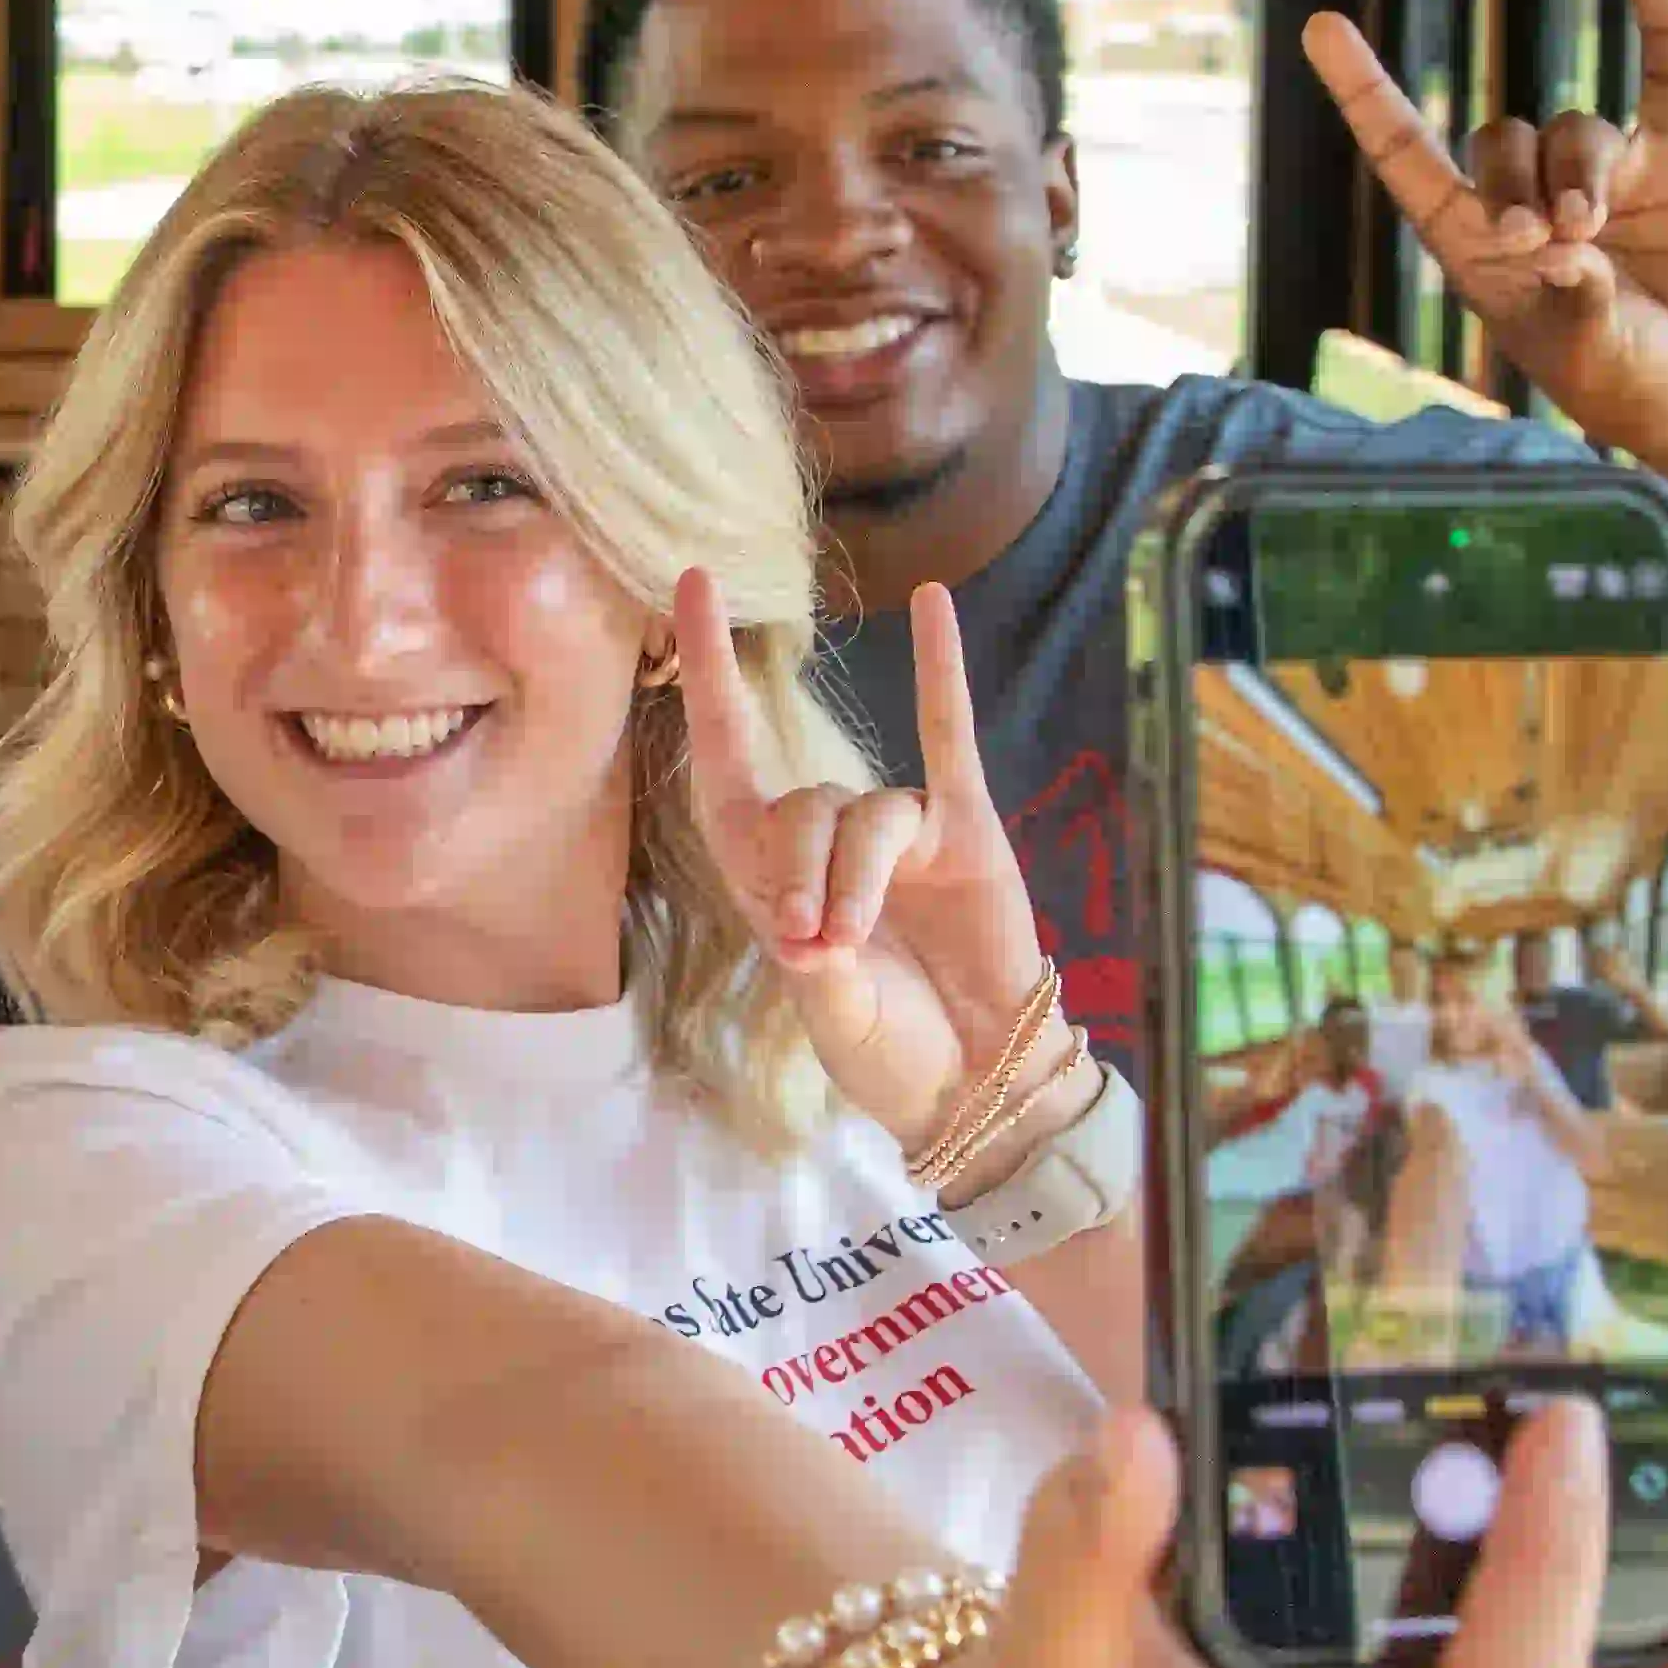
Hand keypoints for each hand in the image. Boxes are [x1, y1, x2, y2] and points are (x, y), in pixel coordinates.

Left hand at [671, 570, 1055, 1150]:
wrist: (977, 1079)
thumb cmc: (891, 1052)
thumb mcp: (835, 1019)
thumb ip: (821, 972)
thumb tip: (815, 934)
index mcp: (770, 878)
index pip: (727, 756)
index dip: (709, 677)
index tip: (690, 588)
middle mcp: (828, 841)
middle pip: (799, 807)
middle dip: (799, 875)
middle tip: (814, 946)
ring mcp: (898, 833)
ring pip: (866, 817)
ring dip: (856, 880)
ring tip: (856, 946)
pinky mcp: (965, 833)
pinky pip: (950, 742)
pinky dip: (940, 674)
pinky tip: (934, 606)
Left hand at [1301, 0, 1667, 476]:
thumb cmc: (1637, 386)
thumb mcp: (1590, 357)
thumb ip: (1572, 305)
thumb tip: (1565, 251)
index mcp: (1479, 251)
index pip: (1406, 156)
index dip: (1365, 93)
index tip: (1321, 26)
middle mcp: (1534, 204)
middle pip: (1500, 141)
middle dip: (1517, 183)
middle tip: (1551, 239)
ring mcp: (1606, 178)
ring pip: (1573, 129)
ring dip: (1579, 171)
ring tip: (1594, 229)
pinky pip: (1663, 82)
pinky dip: (1660, 29)